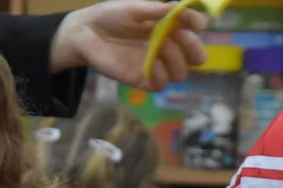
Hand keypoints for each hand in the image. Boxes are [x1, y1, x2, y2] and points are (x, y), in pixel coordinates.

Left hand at [51, 0, 207, 91]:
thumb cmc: (110, 16)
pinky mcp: (138, 78)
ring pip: (180, 73)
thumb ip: (156, 9)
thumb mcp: (135, 7)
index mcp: (167, 26)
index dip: (197, 25)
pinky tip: (152, 66)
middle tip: (180, 37)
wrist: (85, 32)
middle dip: (193, 47)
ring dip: (176, 61)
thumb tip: (181, 7)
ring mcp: (152, 63)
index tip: (194, 23)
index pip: (194, 29)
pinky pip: (159, 85)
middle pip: (194, 56)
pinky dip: (161, 77)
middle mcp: (165, 45)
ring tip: (160, 48)